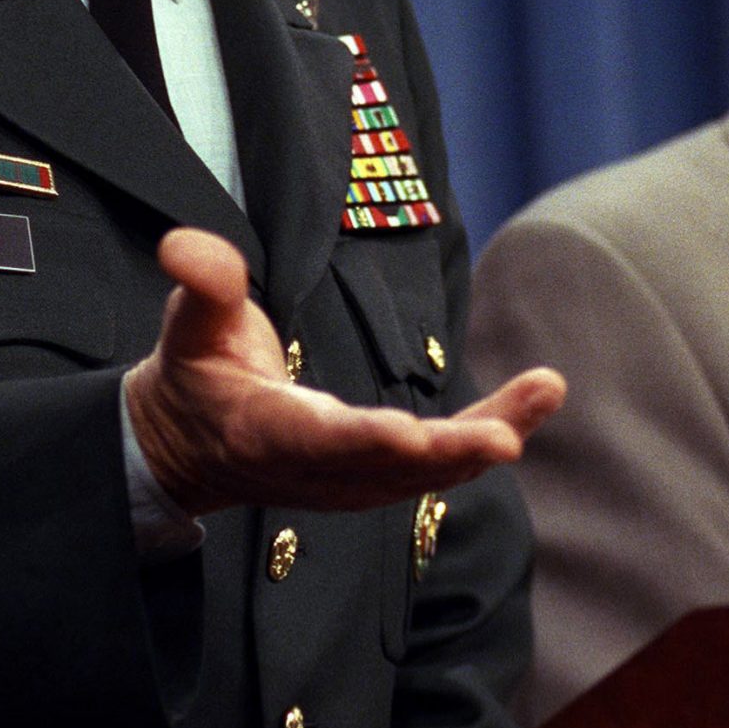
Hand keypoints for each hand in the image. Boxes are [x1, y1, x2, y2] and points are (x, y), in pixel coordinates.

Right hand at [123, 227, 566, 517]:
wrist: (189, 445)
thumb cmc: (194, 371)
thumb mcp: (188, 324)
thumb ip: (202, 284)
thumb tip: (183, 245)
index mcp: (264, 432)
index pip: (316, 440)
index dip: (363, 441)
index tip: (410, 435)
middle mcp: (313, 469)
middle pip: (388, 469)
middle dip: (449, 454)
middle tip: (508, 438)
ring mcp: (347, 482)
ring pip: (426, 473)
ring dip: (486, 437)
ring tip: (544, 392)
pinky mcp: (374, 480)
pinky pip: (437, 467)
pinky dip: (484, 439)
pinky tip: (533, 404)